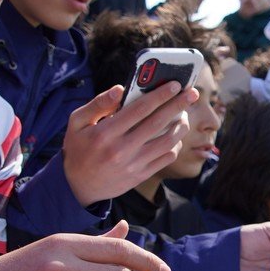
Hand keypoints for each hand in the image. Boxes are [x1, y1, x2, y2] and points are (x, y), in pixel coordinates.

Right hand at [61, 83, 194, 205]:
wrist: (79, 186)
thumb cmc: (79, 148)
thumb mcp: (77, 122)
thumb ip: (98, 104)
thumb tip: (120, 89)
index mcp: (105, 133)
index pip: (139, 109)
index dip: (160, 95)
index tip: (174, 84)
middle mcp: (121, 149)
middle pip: (158, 123)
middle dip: (178, 105)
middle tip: (192, 93)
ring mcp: (133, 164)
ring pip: (167, 142)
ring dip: (180, 126)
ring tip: (184, 115)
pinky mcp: (140, 175)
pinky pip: (166, 158)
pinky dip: (175, 145)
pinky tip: (175, 136)